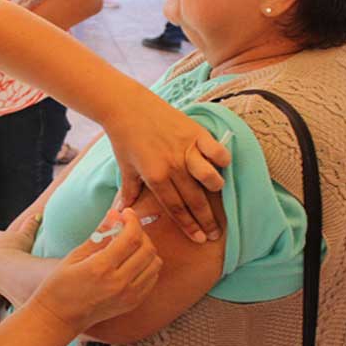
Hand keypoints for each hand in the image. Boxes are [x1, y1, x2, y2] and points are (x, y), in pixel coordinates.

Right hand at [30, 209, 161, 331]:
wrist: (59, 318)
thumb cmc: (61, 285)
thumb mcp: (75, 255)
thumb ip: (99, 235)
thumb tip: (115, 213)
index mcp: (101, 268)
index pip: (131, 237)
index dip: (132, 220)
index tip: (126, 213)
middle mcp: (119, 283)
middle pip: (147, 248)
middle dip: (140, 232)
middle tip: (127, 228)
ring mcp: (129, 295)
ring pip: (154, 263)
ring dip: (146, 248)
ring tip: (130, 244)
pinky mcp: (133, 303)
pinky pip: (152, 278)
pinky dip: (147, 265)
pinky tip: (132, 261)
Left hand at [108, 109, 229, 243]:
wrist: (127, 106)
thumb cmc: (125, 138)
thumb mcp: (125, 168)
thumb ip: (129, 192)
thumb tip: (123, 213)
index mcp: (155, 177)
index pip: (176, 209)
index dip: (189, 227)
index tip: (200, 239)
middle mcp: (173, 166)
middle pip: (195, 200)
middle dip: (207, 221)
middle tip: (216, 234)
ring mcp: (186, 149)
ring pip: (209, 177)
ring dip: (215, 188)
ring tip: (217, 193)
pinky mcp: (195, 132)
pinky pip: (216, 150)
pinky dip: (222, 159)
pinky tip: (222, 165)